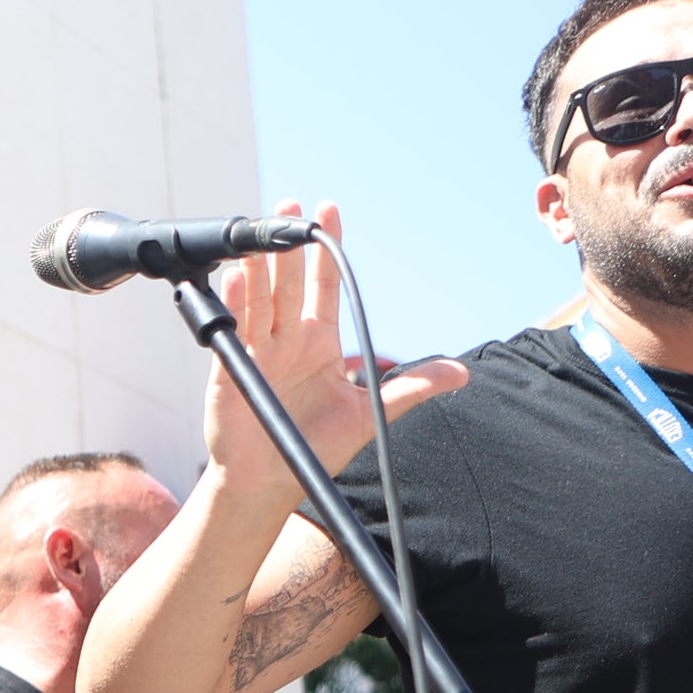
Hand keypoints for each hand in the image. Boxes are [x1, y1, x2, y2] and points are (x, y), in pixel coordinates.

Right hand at [203, 204, 465, 510]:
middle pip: (288, 283)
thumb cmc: (316, 448)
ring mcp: (256, 354)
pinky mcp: (230, 373)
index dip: (327, 249)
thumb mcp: (372, 413)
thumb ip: (413, 387)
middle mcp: (286, 341)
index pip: (323, 284)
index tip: (329, 211)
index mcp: (318, 343)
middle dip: (289, 246)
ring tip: (260, 234)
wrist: (272, 486)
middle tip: (289, 206)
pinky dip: (234, 305)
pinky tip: (236, 279)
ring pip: (259, 301)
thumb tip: (462, 372)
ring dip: (258, 267)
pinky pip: (233, 334)